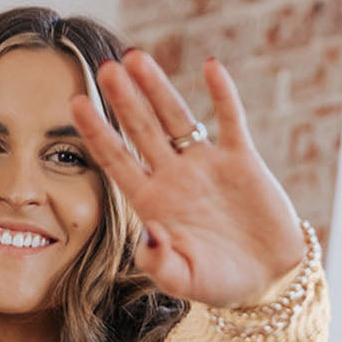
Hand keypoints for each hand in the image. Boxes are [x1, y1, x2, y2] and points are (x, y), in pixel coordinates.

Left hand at [70, 51, 307, 308]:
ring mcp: (206, 166)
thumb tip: (149, 234)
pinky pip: (230, 120)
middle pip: (142, 130)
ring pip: (177, 117)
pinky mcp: (241, 160)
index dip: (96, 134)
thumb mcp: (184, 281)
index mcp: (153, 205)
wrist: (266, 279)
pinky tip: (211, 66)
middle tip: (105, 67)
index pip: (117, 162)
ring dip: (158, 88)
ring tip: (136, 57)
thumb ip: (160, 263)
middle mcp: (174, 179)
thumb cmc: (219, 284)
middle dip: (123, 100)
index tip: (75, 105)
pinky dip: (222, 94)